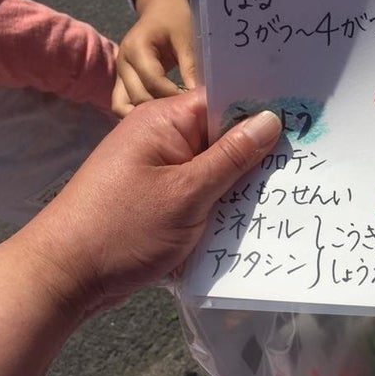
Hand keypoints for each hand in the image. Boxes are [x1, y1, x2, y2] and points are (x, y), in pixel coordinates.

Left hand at [21, 89, 281, 315]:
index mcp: (165, 121)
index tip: (306, 117)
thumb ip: (231, 157)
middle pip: (223, 133)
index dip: (262, 107)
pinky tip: (256, 212)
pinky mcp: (162, 198)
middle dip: (259, 148)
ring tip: (291, 186)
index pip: (223, 99)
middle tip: (309, 157)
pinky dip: (225, 200)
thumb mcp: (186, 193)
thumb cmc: (123, 229)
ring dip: (244, 180)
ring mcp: (162, 169)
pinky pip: (203, 189)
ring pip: (217, 166)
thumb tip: (271, 119)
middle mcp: (163, 138)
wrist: (66, 276)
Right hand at [113, 0, 196, 116]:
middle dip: (163, 110)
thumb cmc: (176, 19)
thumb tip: (201, 99)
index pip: (154, 81)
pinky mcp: (122, 82)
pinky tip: (160, 120)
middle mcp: (122, 62)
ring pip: (123, 106)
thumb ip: (191, 69)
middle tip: (188, 119)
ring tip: (173, 124)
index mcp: (137, 48)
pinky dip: (138, 114)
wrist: (160, 7)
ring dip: (146, 117)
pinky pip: (123, 104)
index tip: (196, 106)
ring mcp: (119, 74)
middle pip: (138, 97)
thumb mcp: (188, 39)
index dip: (175, 97)